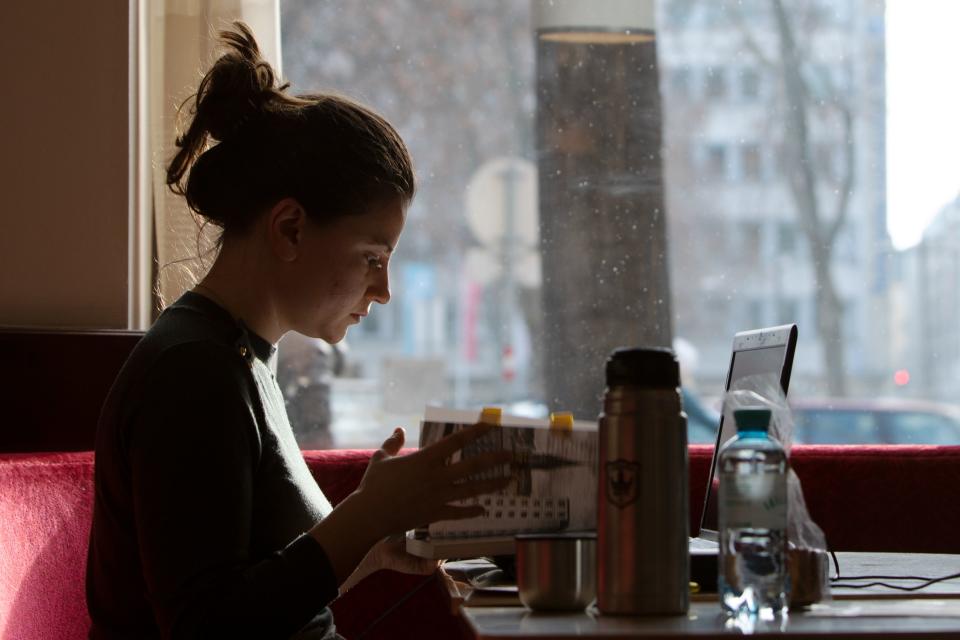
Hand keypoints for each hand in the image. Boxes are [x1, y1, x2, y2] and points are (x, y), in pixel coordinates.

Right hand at [309, 421, 509, 585]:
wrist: (370, 514)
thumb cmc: (373, 485)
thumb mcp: (381, 458)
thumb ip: (392, 444)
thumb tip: (399, 429)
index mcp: (425, 459)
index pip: (456, 441)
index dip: (475, 431)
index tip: (490, 424)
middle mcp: (436, 476)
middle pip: (472, 465)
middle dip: (495, 459)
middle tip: (512, 454)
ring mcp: (438, 496)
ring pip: (472, 489)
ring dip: (493, 484)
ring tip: (510, 480)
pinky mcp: (435, 514)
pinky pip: (459, 512)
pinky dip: (472, 511)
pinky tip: (484, 510)